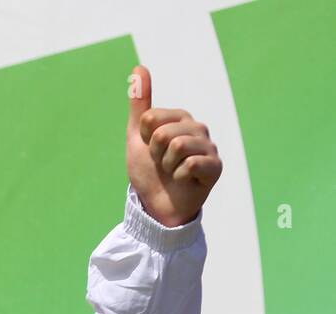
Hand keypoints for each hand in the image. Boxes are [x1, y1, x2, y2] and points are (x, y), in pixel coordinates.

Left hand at [126, 64, 222, 226]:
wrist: (157, 205)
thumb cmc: (150, 170)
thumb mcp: (138, 136)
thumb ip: (139, 104)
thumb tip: (138, 68)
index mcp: (180, 119)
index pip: (152, 118)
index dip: (144, 139)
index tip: (151, 149)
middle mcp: (198, 129)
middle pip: (163, 132)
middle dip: (155, 153)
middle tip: (162, 163)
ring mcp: (209, 147)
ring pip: (178, 146)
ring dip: (167, 165)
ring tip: (173, 171)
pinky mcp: (215, 167)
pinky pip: (192, 164)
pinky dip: (180, 176)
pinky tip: (184, 180)